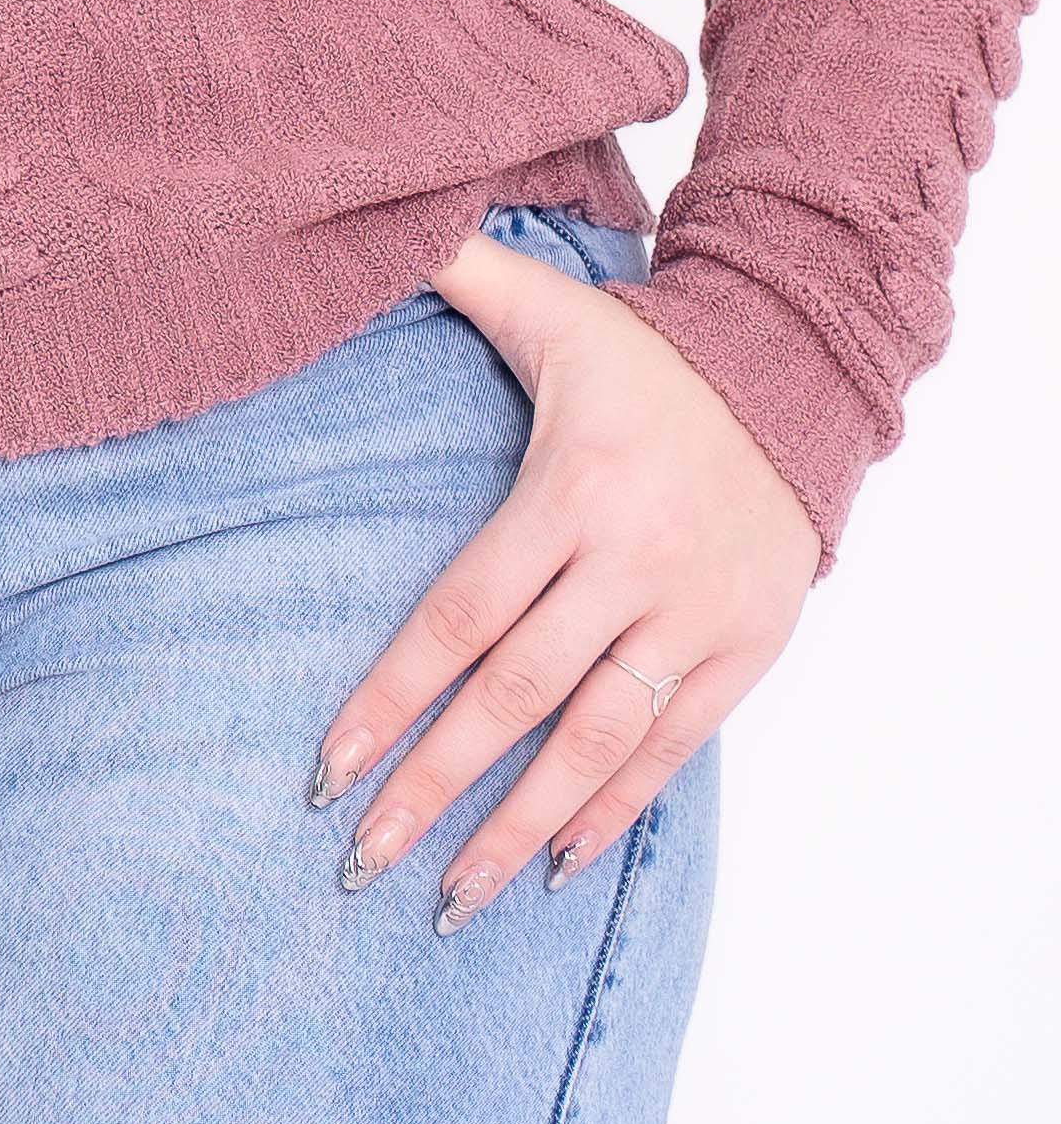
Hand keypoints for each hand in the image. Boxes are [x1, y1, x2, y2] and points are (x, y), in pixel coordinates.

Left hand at [307, 227, 821, 926]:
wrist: (793, 377)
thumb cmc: (643, 354)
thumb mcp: (547, 305)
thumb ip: (455, 269)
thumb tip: (370, 226)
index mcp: (570, 491)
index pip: (462, 617)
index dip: (394, 697)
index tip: (330, 767)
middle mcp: (631, 564)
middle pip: (517, 698)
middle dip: (435, 786)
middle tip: (362, 857)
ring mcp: (692, 615)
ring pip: (596, 743)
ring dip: (520, 827)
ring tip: (448, 897)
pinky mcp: (743, 648)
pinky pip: (671, 747)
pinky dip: (615, 810)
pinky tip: (555, 865)